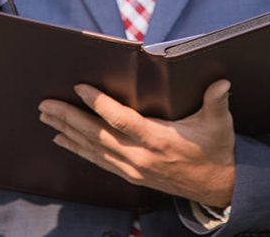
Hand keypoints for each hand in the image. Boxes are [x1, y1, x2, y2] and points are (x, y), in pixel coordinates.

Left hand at [38, 79, 235, 207]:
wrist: (218, 186)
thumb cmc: (215, 150)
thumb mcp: (219, 124)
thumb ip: (217, 102)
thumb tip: (221, 84)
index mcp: (160, 140)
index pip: (122, 121)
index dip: (100, 104)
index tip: (81, 88)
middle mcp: (141, 156)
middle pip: (97, 136)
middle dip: (69, 118)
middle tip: (47, 103)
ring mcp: (133, 168)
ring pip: (93, 149)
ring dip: (68, 131)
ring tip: (47, 117)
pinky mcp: (131, 174)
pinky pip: (98, 161)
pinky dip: (78, 149)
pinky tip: (63, 138)